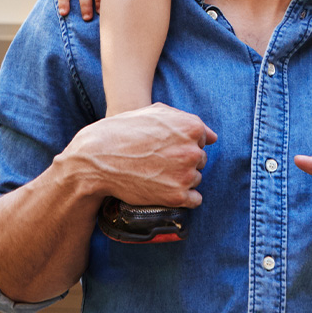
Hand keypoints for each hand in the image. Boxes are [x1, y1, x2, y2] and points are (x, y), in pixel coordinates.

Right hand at [59, 104, 215, 208]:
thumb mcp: (155, 113)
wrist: (98, 158)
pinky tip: (166, 190)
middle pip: (200, 160)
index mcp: (191, 127)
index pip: (203, 140)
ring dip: (182, 179)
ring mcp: (186, 175)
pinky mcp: (177, 196)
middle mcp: (192, 151)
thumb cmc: (124, 131)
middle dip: (184, 161)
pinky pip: (195, 200)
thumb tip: (213, 137)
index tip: (166, 147)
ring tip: (157, 174)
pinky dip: (183, 198)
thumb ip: (185, 120)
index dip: (183, 143)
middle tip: (158, 161)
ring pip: (196, 179)